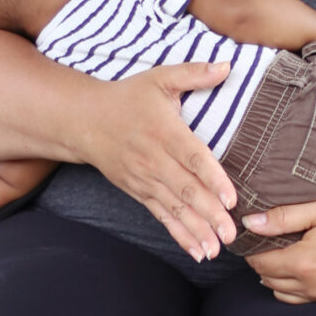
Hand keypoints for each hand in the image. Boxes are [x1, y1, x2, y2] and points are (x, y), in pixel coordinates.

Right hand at [78, 60, 239, 260]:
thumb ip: (194, 73)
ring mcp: (145, 179)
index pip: (193, 157)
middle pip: (185, 189)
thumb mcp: (160, 78)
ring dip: (196, 230)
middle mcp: (154, 159)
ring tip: (216, 248)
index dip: (213, 178)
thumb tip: (228, 65)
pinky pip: (161, 216)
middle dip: (209, 213)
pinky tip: (197, 250)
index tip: (231, 197)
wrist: (84, 120)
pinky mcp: (138, 192)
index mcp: (165, 131)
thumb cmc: (129, 97)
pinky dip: (179, 234)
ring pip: (174, 208)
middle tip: (231, 233)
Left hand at [243, 197, 315, 302]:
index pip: (260, 261)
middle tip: (264, 238)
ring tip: (280, 251)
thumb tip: (250, 223)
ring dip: (274, 275)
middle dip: (260, 260)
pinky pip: (300, 299)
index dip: (251, 246)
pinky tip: (299, 267)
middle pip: (267, 278)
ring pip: (281, 293)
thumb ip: (284, 217)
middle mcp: (310, 285)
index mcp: (303, 262)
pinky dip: (290, 287)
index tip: (252, 231)